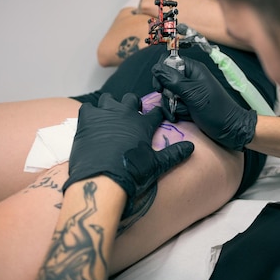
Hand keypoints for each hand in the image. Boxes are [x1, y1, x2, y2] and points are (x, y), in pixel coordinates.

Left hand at [63, 93, 193, 219]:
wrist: (103, 180)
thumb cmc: (132, 172)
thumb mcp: (157, 165)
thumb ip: (174, 154)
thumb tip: (191, 147)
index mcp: (144, 123)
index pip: (155, 112)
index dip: (156, 113)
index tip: (156, 116)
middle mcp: (126, 113)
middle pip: (132, 99)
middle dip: (132, 105)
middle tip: (129, 117)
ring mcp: (106, 113)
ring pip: (109, 99)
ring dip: (110, 106)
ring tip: (109, 118)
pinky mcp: (87, 118)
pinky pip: (88, 107)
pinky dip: (90, 114)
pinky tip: (90, 124)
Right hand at [151, 56, 256, 150]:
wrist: (228, 129)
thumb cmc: (215, 110)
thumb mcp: (193, 93)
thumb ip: (173, 80)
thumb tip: (156, 68)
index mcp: (192, 69)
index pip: (167, 61)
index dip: (160, 72)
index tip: (160, 87)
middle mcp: (187, 78)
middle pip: (164, 80)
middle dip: (167, 94)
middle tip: (174, 101)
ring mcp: (186, 92)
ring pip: (166, 94)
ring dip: (171, 105)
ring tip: (184, 112)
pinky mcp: (185, 104)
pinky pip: (172, 105)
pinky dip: (174, 112)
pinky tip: (181, 118)